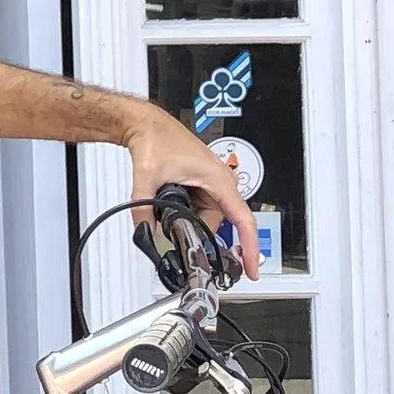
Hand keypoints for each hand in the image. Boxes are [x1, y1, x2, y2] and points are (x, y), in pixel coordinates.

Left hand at [124, 108, 260, 279]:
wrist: (148, 125)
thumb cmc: (157, 137)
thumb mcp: (146, 177)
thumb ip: (142, 208)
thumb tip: (144, 230)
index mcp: (218, 178)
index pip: (243, 219)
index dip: (249, 246)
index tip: (251, 267)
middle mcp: (221, 180)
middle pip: (219, 223)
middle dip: (199, 233)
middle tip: (177, 236)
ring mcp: (214, 183)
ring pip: (209, 218)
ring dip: (191, 222)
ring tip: (168, 211)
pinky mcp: (205, 185)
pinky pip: (202, 209)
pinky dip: (189, 214)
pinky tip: (173, 207)